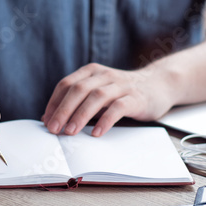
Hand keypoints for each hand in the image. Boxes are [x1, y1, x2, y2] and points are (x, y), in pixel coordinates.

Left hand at [41, 63, 176, 137]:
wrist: (159, 84)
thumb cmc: (123, 92)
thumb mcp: (99, 92)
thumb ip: (79, 102)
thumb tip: (52, 120)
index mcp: (92, 72)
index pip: (66, 84)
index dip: (54, 103)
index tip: (46, 121)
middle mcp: (105, 76)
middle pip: (78, 90)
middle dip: (63, 110)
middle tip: (53, 129)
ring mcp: (121, 86)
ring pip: (96, 97)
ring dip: (80, 115)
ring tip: (70, 132)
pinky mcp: (135, 98)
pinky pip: (118, 107)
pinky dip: (105, 120)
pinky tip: (96, 133)